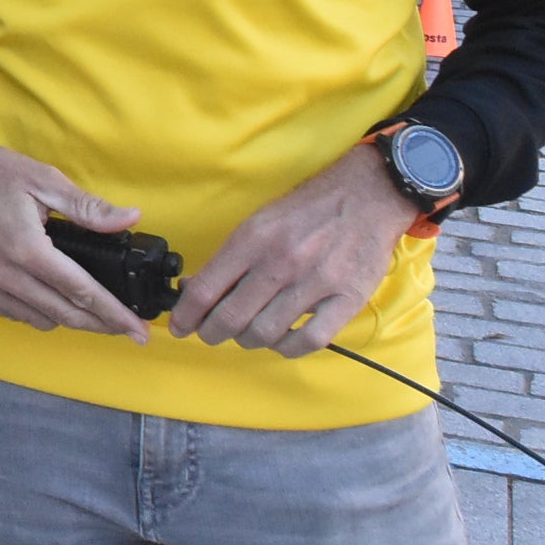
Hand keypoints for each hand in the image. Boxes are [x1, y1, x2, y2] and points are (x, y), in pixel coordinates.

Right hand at [0, 142, 149, 340]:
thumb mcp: (43, 179)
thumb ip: (87, 207)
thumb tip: (131, 218)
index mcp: (28, 249)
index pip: (82, 293)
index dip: (114, 314)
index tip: (139, 330)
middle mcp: (4, 275)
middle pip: (64, 315)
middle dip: (100, 326)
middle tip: (126, 329)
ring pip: (37, 320)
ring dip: (67, 320)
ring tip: (88, 311)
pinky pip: (10, 314)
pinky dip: (34, 313)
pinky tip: (47, 300)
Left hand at [169, 144, 418, 356]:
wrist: (365, 196)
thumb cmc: (306, 211)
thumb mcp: (260, 222)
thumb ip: (231, 257)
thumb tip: (197, 289)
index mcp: (254, 238)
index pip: (207, 288)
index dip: (186, 315)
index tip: (179, 326)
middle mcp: (281, 261)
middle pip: (232, 317)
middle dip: (211, 333)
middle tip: (209, 334)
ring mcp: (316, 282)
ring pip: (266, 332)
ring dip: (247, 340)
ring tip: (246, 334)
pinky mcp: (347, 299)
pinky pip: (309, 340)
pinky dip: (288, 348)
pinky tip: (282, 340)